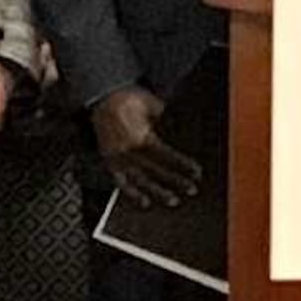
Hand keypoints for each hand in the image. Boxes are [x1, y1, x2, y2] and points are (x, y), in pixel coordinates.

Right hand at [91, 86, 202, 208]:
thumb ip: (166, 119)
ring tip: (173, 201)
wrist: (104, 98)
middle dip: (176, 181)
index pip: (167, 155)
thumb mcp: (153, 104)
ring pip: (140, 180)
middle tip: (191, 189)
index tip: (196, 172)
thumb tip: (183, 132)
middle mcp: (129, 150)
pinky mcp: (110, 162)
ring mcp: (119, 158)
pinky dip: (132, 194)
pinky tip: (144, 202)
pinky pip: (120, 182)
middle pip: (156, 170)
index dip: (183, 165)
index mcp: (140, 136)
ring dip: (158, 192)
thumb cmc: (129, 99)